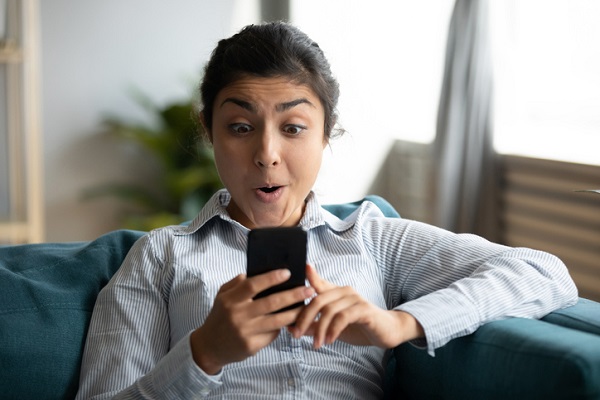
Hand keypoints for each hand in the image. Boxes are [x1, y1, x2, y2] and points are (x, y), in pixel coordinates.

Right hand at [190, 269, 314, 373]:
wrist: (209, 346)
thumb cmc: (220, 317)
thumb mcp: (222, 296)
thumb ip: (237, 284)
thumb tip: (256, 272)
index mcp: (230, 300)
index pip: (253, 284)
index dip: (272, 278)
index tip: (288, 272)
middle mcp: (238, 315)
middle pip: (271, 302)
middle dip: (293, 295)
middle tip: (309, 289)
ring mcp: (245, 332)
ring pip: (277, 321)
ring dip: (295, 313)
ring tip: (307, 306)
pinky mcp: (251, 346)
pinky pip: (272, 334)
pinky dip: (282, 327)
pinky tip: (292, 321)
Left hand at [290, 265, 423, 348]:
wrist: (386, 332)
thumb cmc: (357, 327)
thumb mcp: (332, 327)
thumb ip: (313, 325)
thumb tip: (290, 327)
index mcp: (335, 292)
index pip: (316, 282)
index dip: (306, 276)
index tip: (294, 275)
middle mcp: (344, 291)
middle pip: (317, 299)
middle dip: (304, 317)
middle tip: (296, 334)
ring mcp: (354, 298)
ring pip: (329, 309)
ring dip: (319, 329)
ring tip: (316, 344)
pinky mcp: (364, 309)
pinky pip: (343, 317)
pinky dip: (333, 330)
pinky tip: (330, 340)